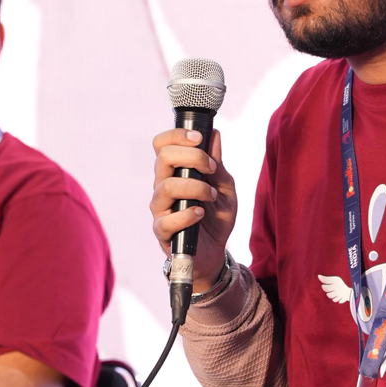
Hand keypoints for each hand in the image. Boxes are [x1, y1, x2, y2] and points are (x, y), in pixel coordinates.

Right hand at [150, 128, 236, 290]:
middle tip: (212, 168)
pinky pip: (167, 219)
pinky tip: (201, 213)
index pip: (163, 144)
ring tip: (211, 196)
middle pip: (162, 157)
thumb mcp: (224, 187)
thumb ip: (218, 164)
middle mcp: (163, 185)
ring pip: (166, 186)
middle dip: (192, 157)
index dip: (177, 135)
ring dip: (195, 187)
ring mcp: (160, 208)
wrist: (215, 251)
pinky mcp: (162, 230)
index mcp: (175, 171)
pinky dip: (187, 214)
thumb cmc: (216, 217)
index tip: (199, 137)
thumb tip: (215, 135)